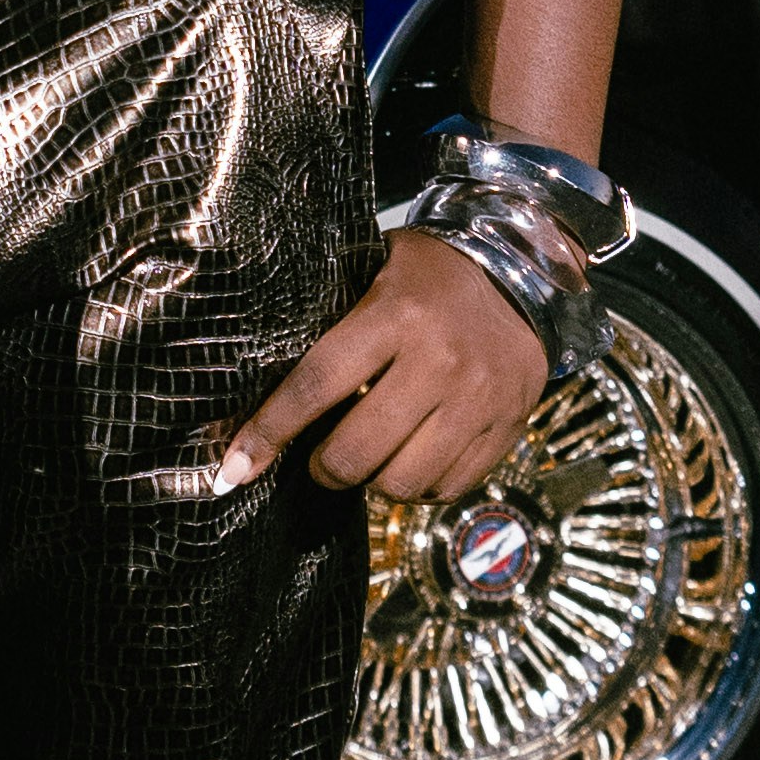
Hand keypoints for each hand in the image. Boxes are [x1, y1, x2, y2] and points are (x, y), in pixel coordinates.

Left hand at [204, 228, 561, 517]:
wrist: (524, 270)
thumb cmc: (430, 273)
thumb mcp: (375, 272)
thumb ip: (332, 324)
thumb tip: (262, 387)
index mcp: (396, 316)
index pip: (316, 385)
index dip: (269, 432)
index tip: (235, 468)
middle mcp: (438, 361)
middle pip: (357, 451)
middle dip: (325, 468)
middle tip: (321, 460)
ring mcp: (477, 400)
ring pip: (402, 481)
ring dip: (374, 482)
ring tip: (371, 459)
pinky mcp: (508, 426)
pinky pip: (449, 488)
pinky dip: (422, 488)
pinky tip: (414, 460)